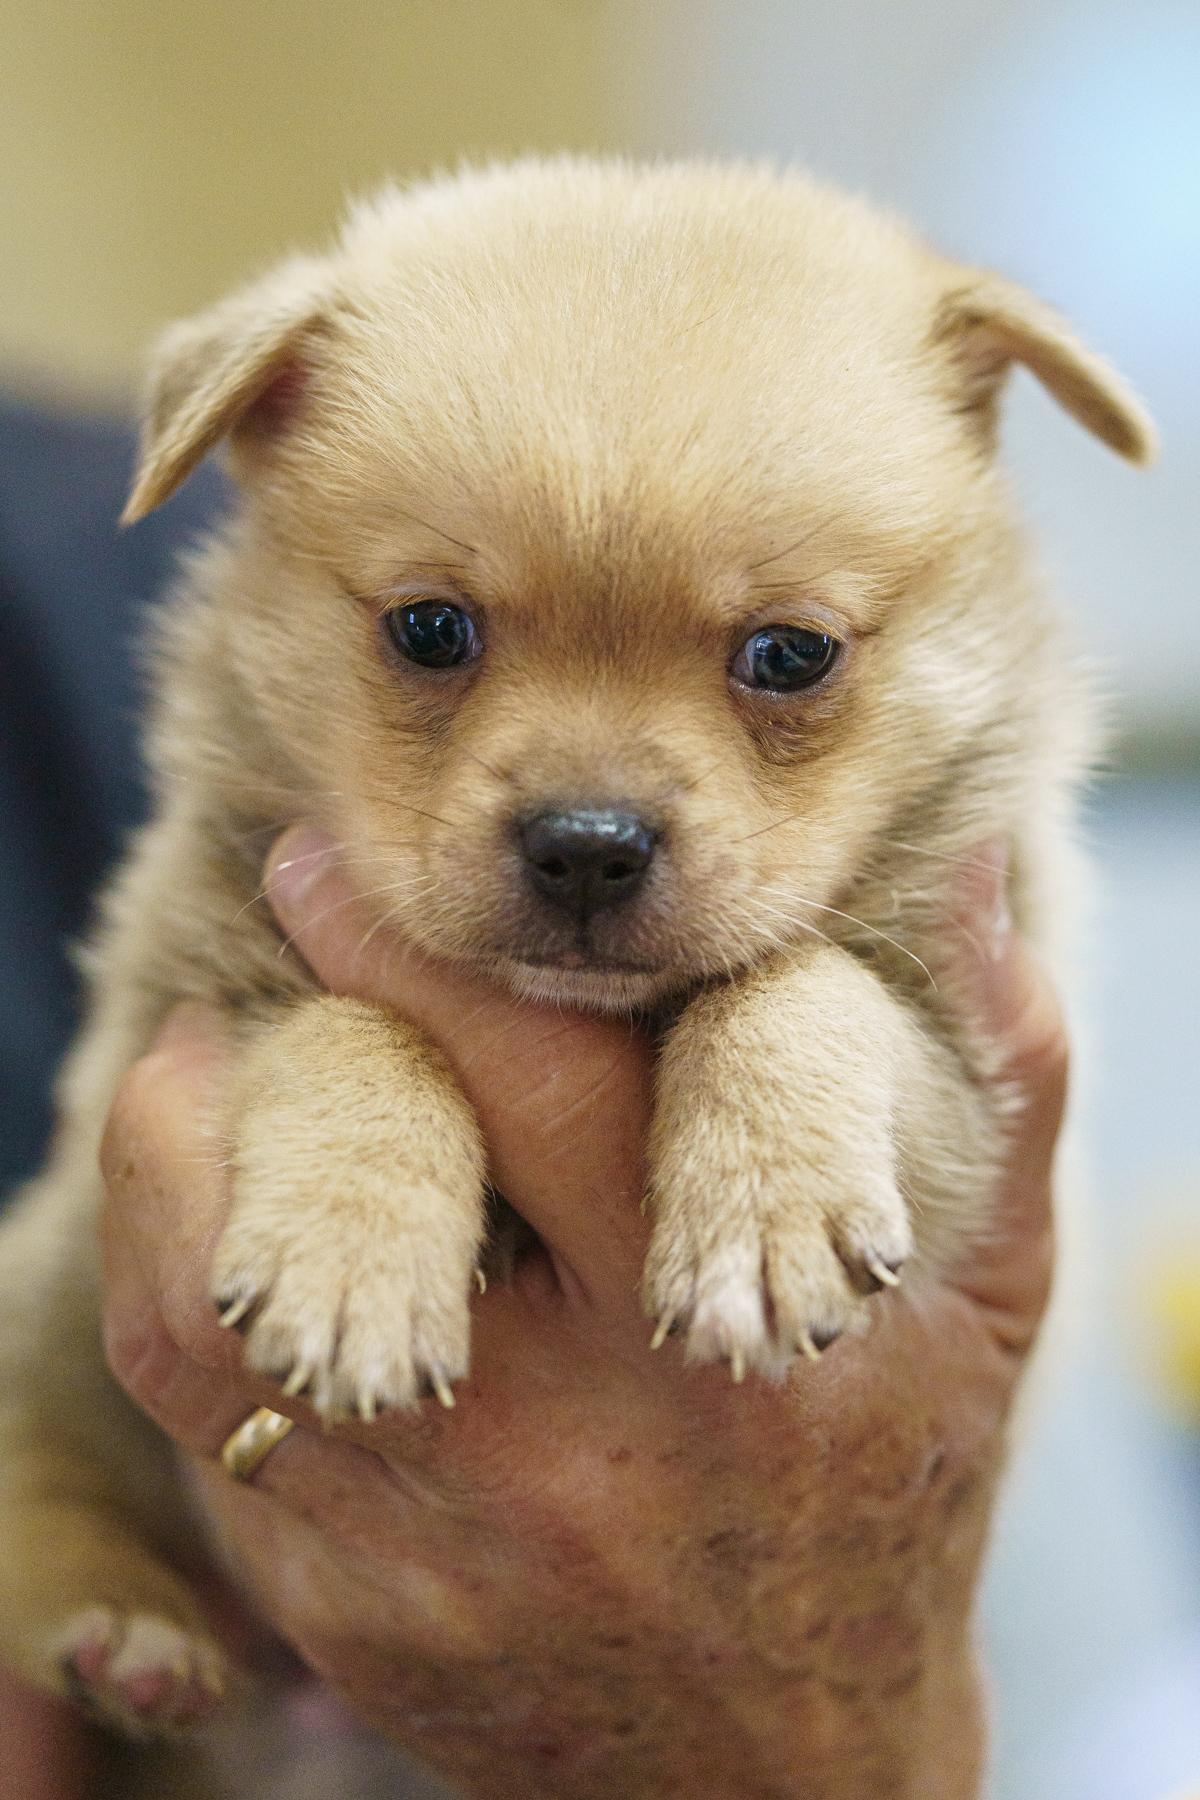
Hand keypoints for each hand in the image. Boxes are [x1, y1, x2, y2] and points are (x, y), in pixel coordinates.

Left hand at [96, 828, 1064, 1799]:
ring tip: (185, 1089)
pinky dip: (199, 1319)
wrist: (793, 1772)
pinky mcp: (354, 1619)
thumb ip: (1004, 1076)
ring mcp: (438, 1542)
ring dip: (169, 1184)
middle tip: (228, 977)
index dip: (407, 959)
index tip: (321, 869)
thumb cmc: (897, 1501)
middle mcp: (561, 1438)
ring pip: (214, 1336)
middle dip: (256, 1062)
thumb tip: (973, 882)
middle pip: (340, 1208)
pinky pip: (221, 1448)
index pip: (529, 1089)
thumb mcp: (995, 1295)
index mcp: (711, 1328)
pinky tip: (224, 1253)